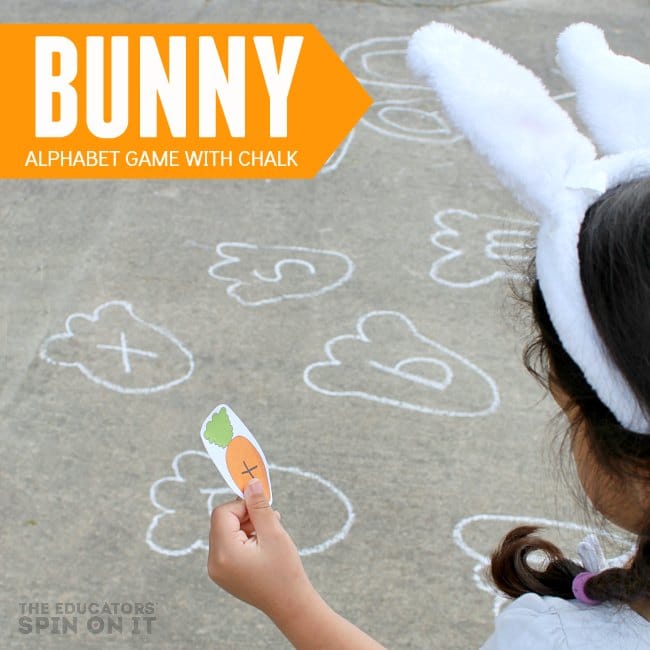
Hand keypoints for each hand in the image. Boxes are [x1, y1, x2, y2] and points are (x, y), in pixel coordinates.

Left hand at [208, 478, 314, 622]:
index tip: (262, 507)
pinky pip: (227, 545)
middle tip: (269, 520)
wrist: (290, 606)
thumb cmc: (285, 571)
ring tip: (269, 534)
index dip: (242, 505)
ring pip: (225, 532)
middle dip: (245, 516)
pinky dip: (244, 539)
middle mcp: (214, 562)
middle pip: (222, 521)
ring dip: (246, 526)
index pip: (222, 513)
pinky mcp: (224, 574)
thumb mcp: (273, 533)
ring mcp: (217, 570)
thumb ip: (259, 506)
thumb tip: (251, 482)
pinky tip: (263, 544)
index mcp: (224, 553)